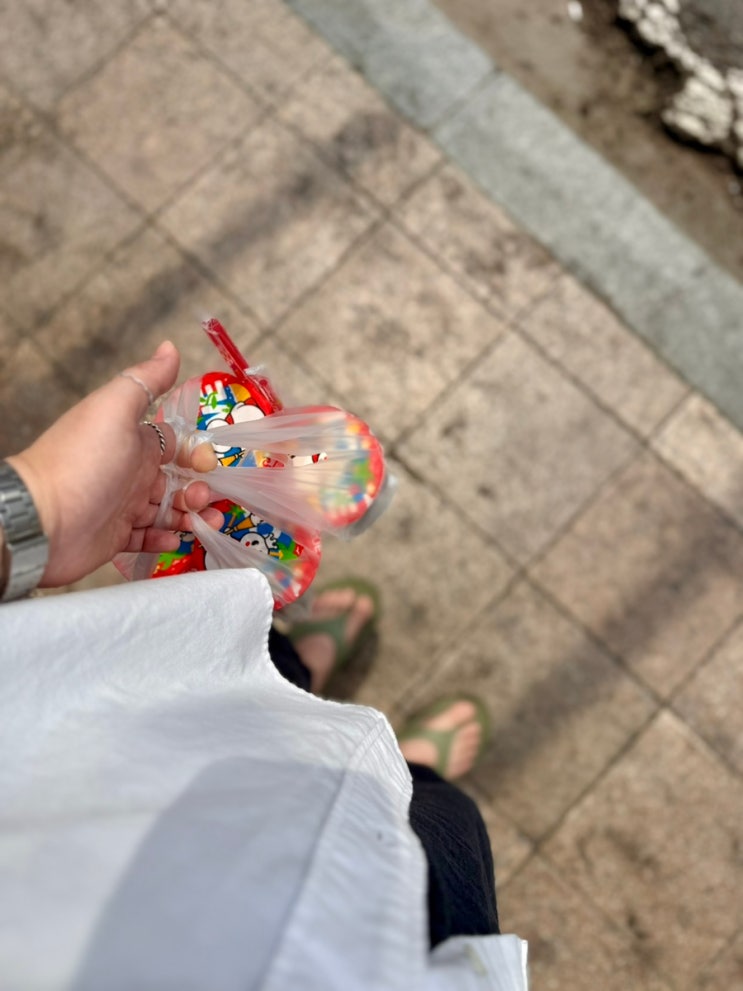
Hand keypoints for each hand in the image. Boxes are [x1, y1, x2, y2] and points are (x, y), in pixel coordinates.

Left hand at [7, 341, 218, 586]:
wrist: (42, 521)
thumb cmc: (82, 461)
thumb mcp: (114, 410)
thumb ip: (146, 380)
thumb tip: (170, 346)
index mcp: (132, 441)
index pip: (174, 443)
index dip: (196, 452)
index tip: (207, 465)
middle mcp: (130, 472)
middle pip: (176, 479)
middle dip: (198, 489)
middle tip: (203, 500)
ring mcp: (123, 506)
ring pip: (168, 510)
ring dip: (190, 516)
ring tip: (203, 524)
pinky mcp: (117, 537)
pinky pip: (149, 537)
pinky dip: (167, 538)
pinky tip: (176, 539)